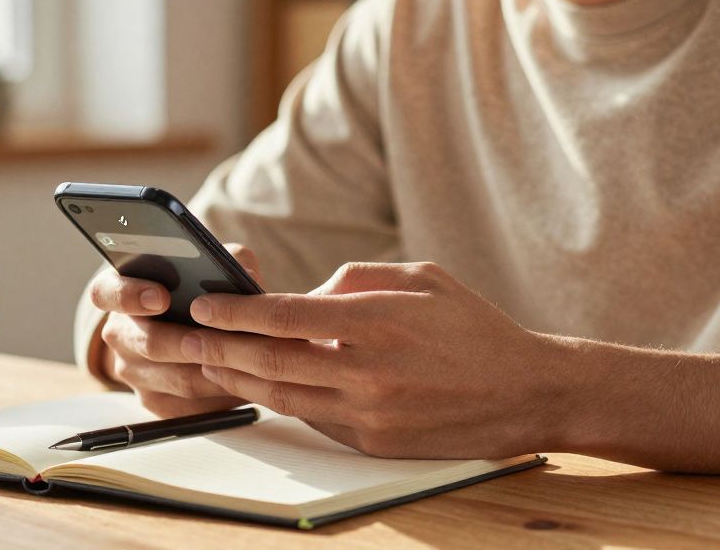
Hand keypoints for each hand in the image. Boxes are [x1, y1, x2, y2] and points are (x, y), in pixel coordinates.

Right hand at [89, 244, 262, 416]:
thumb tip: (248, 275)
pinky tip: (245, 383)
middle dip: (188, 343)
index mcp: (119, 292)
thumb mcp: (204, 265)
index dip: (130, 295)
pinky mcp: (155, 403)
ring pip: (176, 379)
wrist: (183, 330)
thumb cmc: (195, 290)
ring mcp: (134, 372)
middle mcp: (119, 334)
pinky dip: (219, 397)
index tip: (161, 297)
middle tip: (218, 338)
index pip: (107, 293)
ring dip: (213, 371)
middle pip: (150, 344)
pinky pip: (189, 408)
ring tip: (247, 361)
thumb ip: (224, 259)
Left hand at [180, 262, 569, 457]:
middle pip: (272, 362)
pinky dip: (283, 400)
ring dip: (240, 379)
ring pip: (283, 397)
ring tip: (210, 360)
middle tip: (191, 334)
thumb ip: (353, 280)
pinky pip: (314, 419)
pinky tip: (261, 384)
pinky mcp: (375, 442)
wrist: (527, 392)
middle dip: (222, 347)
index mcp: (378, 322)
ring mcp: (370, 414)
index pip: (285, 317)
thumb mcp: (419, 277)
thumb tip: (301, 296)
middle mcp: (368, 372)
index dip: (237, 311)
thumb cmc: (472, 326)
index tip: (207, 303)